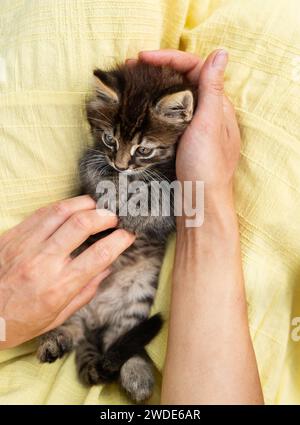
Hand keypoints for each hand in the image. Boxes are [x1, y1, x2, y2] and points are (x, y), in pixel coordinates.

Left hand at [0, 196, 134, 348]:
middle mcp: (44, 262)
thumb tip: (105, 268)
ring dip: (85, 204)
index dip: (120, 240)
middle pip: (82, 225)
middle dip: (106, 216)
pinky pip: (42, 212)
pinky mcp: (12, 236)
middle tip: (114, 218)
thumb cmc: (19, 321)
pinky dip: (62, 206)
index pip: (100, 255)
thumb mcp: (58, 317)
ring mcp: (26, 246)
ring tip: (97, 206)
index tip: (128, 235)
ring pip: (62, 211)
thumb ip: (85, 292)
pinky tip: (72, 207)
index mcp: (59, 287)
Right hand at [139, 49, 240, 209]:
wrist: (200, 204)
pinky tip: (139, 109)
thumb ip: (212, 90)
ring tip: (130, 84)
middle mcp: (207, 114)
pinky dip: (153, 107)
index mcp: (217, 106)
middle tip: (129, 68)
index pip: (196, 68)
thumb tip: (222, 53)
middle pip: (183, 80)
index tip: (143, 59)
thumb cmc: (207, 167)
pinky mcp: (182, 142)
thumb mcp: (209, 125)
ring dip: (153, 87)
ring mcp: (194, 129)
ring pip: (174, 98)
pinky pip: (168, 116)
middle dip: (157, 70)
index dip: (170, 58)